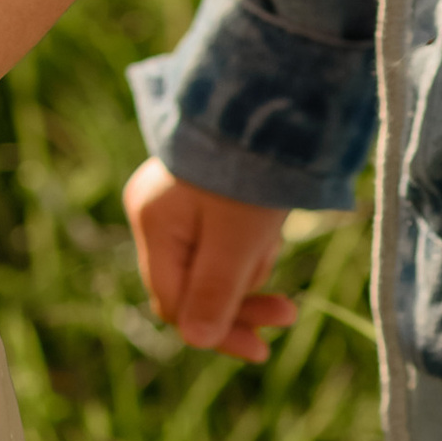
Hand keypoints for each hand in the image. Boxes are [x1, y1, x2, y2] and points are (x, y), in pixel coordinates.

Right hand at [123, 165, 298, 362]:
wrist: (271, 93)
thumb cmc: (250, 166)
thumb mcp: (236, 238)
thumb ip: (215, 291)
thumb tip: (199, 342)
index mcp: (153, 224)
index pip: (176, 304)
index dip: (216, 331)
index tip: (261, 347)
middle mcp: (157, 213)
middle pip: (195, 285)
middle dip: (242, 295)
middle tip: (288, 315)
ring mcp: (179, 199)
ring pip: (216, 261)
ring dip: (251, 261)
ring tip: (275, 230)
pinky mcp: (206, 189)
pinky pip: (227, 234)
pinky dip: (252, 238)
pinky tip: (271, 219)